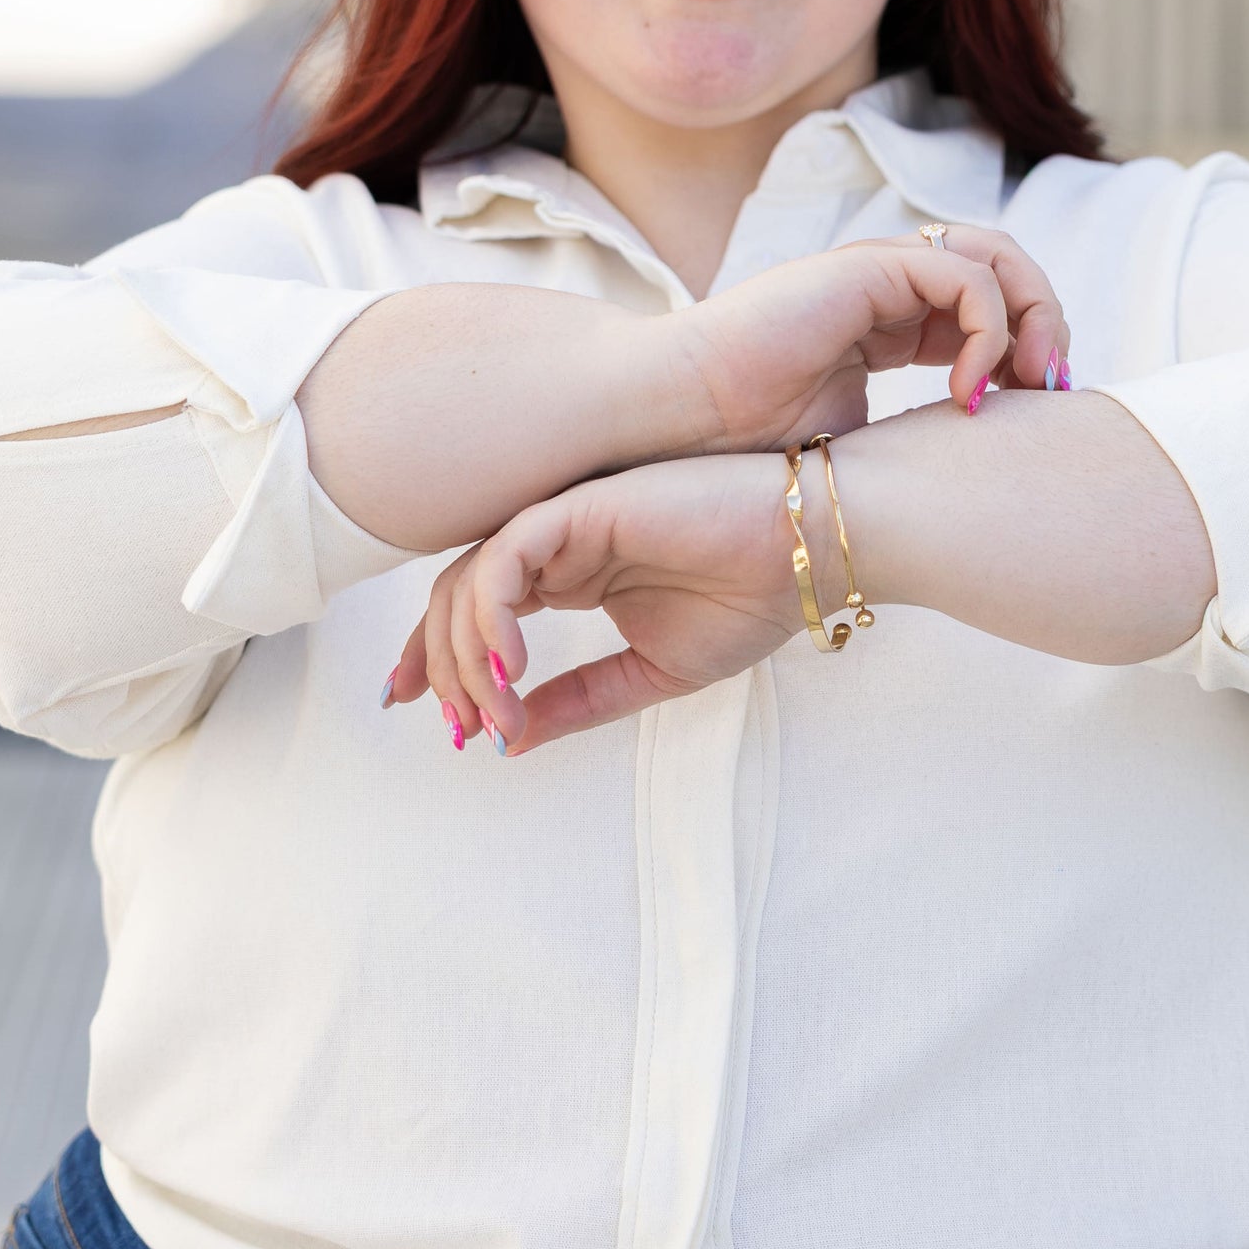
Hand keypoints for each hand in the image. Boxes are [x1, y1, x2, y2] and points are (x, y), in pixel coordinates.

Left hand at [387, 453, 800, 754]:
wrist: (807, 558)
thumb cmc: (749, 601)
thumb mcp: (649, 674)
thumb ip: (578, 701)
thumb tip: (510, 740)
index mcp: (569, 577)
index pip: (477, 612)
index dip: (441, 663)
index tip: (442, 723)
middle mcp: (556, 547)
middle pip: (455, 599)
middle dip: (440, 667)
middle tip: (459, 729)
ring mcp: (564, 524)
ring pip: (468, 582)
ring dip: (467, 657)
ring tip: (495, 713)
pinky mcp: (579, 507)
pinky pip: (503, 558)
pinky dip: (490, 614)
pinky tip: (510, 668)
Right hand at [667, 227, 1069, 454]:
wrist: (678, 419)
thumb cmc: (742, 444)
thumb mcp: (854, 447)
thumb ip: (908, 439)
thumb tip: (963, 480)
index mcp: (887, 323)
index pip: (987, 311)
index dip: (1026, 353)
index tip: (1039, 413)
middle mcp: (887, 287)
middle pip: (1005, 274)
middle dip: (1045, 327)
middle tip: (1051, 390)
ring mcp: (877, 272)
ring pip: (996, 260)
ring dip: (1032, 318)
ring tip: (1028, 383)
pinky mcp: (865, 269)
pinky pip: (962, 277)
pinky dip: (987, 330)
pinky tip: (968, 392)